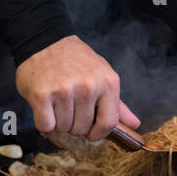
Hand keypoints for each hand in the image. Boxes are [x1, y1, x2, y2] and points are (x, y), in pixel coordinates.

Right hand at [15, 35, 139, 139]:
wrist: (45, 42)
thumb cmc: (75, 61)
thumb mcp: (102, 76)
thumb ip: (117, 104)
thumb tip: (134, 125)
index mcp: (108, 82)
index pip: (108, 123)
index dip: (98, 133)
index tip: (90, 132)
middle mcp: (88, 86)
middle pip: (82, 129)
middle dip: (74, 125)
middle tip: (69, 108)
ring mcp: (64, 91)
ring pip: (63, 129)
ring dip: (58, 123)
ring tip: (57, 104)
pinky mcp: (42, 96)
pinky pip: (46, 126)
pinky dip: (45, 123)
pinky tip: (46, 108)